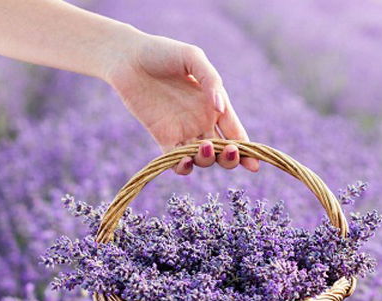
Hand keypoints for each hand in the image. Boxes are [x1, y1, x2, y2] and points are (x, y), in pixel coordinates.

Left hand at [104, 34, 257, 174]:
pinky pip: (176, 161)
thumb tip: (220, 108)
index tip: (254, 165)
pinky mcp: (163, 137)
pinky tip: (184, 160)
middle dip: (230, 158)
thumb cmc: (162, 52)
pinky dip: (183, 167)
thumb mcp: (192, 57)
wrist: (127, 57)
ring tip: (204, 147)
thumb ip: (211, 80)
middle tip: (228, 150)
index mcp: (215, 106)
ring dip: (208, 160)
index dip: (247, 151)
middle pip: (223, 152)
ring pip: (203, 159)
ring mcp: (183, 132)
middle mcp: (202, 122)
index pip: (236, 133)